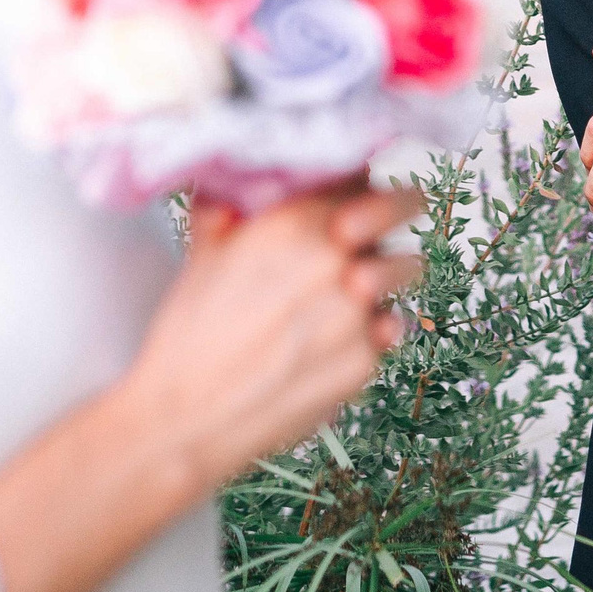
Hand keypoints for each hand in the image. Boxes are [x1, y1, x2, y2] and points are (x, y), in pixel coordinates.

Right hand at [124, 179, 423, 491]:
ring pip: (406, 267)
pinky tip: (341, 336)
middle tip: (388, 216)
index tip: (353, 187)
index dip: (356, 178)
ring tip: (361, 284)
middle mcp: (334, 259)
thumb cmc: (188, 336)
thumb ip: (229, 209)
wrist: (186, 420)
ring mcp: (357, 311)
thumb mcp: (201, 253)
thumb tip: (238, 183)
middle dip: (398, 206)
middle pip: (399, 207)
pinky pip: (390, 326)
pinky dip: (373, 327)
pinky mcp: (367, 360)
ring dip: (389, 270)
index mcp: (293, 222)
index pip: (354, 171)